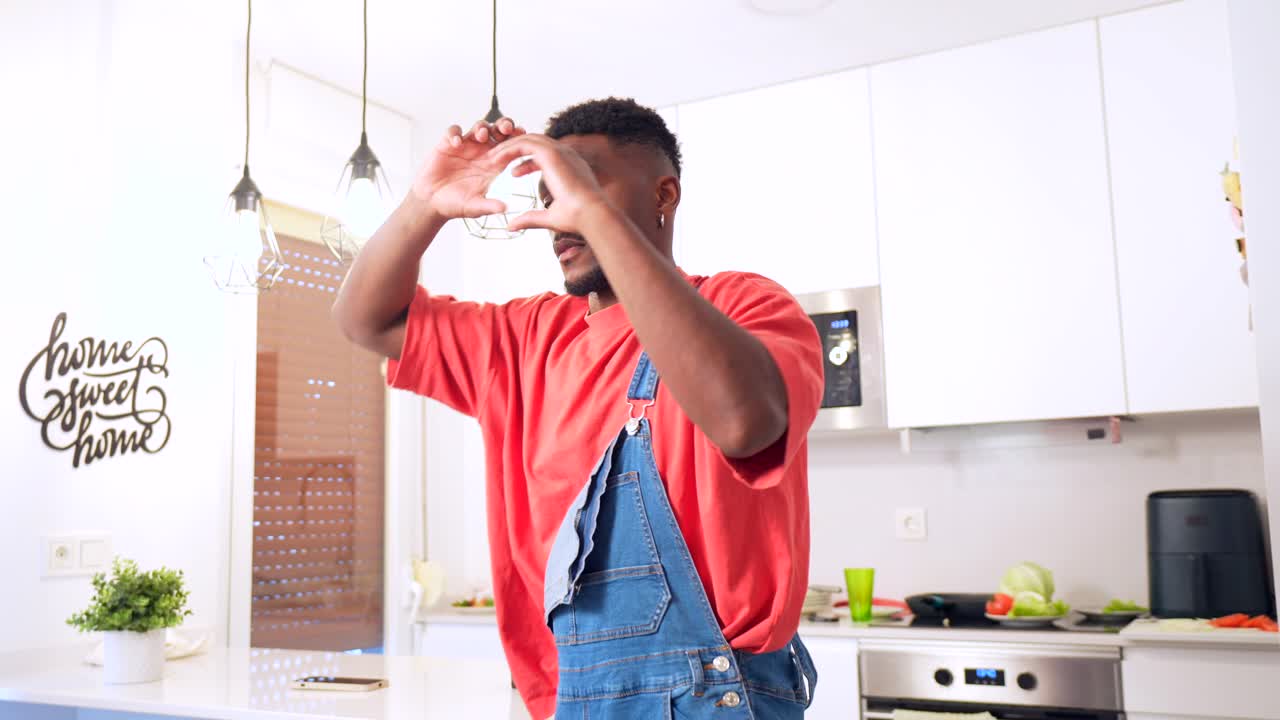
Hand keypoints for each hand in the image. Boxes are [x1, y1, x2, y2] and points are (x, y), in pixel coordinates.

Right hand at [412, 118, 525, 218]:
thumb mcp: (473, 207)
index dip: (517, 139)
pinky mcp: (447, 144)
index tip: (522, 137)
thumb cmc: (454, 205)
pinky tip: (456, 143)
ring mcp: (465, 147)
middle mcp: (481, 153)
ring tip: (482, 135)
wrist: (431, 202)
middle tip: (506, 128)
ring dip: (482, 127)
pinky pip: (453, 132)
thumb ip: (488, 206)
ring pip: (478, 127)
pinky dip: (455, 134)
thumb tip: (505, 209)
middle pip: (498, 131)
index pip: (510, 147)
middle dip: (504, 125)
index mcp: (493, 165)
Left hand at [484, 134, 613, 234]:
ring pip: (528, 140)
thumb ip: (530, 219)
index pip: (545, 157)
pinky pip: (524, 144)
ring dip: (508, 147)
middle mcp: (566, 155)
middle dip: (514, 150)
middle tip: (496, 161)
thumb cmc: (576, 218)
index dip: (527, 163)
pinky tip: (496, 159)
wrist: (590, 214)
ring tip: (491, 158)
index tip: (512, 173)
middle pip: (535, 143)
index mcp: (569, 167)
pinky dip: (509, 149)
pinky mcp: (552, 153)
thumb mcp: (549, 218)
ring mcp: (559, 151)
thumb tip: (511, 226)